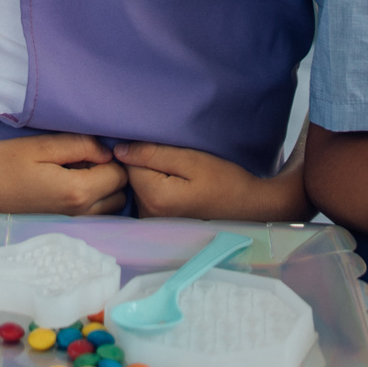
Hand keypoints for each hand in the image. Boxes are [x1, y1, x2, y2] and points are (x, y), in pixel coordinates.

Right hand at [0, 134, 128, 216]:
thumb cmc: (0, 164)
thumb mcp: (40, 146)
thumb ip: (78, 146)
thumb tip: (106, 152)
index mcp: (76, 191)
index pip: (118, 175)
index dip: (111, 157)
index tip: (90, 148)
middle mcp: (78, 215)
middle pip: (118, 196)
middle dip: (109, 176)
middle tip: (83, 160)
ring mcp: (69, 227)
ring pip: (106, 210)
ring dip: (101, 192)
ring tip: (74, 174)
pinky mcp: (59, 231)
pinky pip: (90, 219)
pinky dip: (88, 204)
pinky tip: (64, 190)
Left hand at [115, 141, 309, 221]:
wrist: (248, 206)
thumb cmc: (225, 181)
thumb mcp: (192, 160)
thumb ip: (153, 154)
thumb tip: (118, 149)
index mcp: (154, 197)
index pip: (128, 163)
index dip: (141, 147)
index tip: (162, 143)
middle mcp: (148, 214)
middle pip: (132, 176)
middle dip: (145, 162)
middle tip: (174, 155)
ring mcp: (153, 222)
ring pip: (139, 186)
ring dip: (151, 174)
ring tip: (178, 170)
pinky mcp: (160, 223)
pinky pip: (148, 196)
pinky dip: (157, 186)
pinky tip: (177, 183)